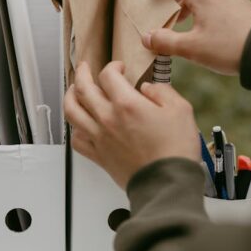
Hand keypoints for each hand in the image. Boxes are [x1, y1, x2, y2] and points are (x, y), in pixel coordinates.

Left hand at [65, 61, 200, 187]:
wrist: (167, 183)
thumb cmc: (175, 149)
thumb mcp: (181, 110)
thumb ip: (162, 92)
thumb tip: (148, 88)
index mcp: (127, 104)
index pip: (108, 75)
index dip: (113, 67)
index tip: (119, 67)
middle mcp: (107, 118)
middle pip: (83, 89)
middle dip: (82, 73)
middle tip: (84, 68)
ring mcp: (100, 137)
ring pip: (72, 112)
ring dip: (70, 97)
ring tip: (73, 91)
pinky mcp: (98, 155)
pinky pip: (76, 139)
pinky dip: (75, 128)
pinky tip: (80, 124)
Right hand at [140, 0, 250, 74]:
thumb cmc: (229, 48)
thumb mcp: (191, 48)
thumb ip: (165, 42)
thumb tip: (147, 38)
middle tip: (159, 13)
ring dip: (185, 5)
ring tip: (179, 25)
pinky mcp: (240, 5)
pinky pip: (214, 0)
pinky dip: (201, 9)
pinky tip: (202, 29)